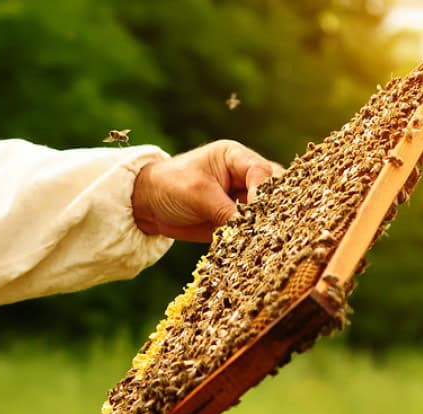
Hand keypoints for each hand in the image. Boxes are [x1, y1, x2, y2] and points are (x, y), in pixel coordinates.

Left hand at [131, 140, 283, 241]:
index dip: (264, 191)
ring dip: (267, 224)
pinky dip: (256, 237)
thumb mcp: (198, 193)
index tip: (258, 211)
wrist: (148, 204)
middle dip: (274, 208)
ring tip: (266, 239)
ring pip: (267, 211)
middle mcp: (244, 175)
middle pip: (273, 190)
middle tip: (271, 227)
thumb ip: (226, 210)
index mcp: (235, 157)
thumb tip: (252, 230)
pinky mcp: (237, 219)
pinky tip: (257, 247)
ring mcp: (242, 198)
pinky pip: (253, 228)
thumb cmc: (170, 185)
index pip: (261, 171)